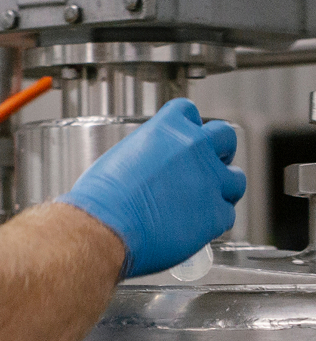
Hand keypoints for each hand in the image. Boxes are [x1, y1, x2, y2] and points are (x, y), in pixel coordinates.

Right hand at [60, 97, 245, 278]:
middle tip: (208, 166)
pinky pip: (227, 214)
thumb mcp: (121, 158)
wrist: (107, 227)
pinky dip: (214, 220)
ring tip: (207, 200)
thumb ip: (148, 154)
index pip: (189, 112)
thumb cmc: (104, 198)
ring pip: (236, 179)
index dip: (188, 126)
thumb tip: (152, 166)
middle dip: (220, 150)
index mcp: (167, 129)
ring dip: (224, 187)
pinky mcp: (216, 214)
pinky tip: (197, 225)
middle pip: (225, 137)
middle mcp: (194, 148)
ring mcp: (210, 180)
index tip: (185, 138)